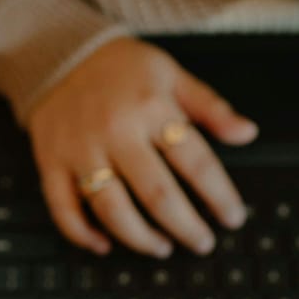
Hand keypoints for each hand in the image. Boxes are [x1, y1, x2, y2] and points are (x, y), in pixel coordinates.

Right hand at [29, 36, 258, 257]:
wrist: (58, 51)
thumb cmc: (121, 67)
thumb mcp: (172, 75)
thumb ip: (211, 107)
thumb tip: (247, 132)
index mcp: (152, 108)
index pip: (196, 162)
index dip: (220, 196)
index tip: (233, 217)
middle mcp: (116, 131)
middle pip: (157, 194)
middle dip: (186, 227)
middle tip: (202, 243)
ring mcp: (81, 150)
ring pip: (112, 209)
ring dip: (140, 238)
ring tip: (162, 247)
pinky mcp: (51, 162)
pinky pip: (64, 208)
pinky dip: (82, 234)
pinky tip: (104, 245)